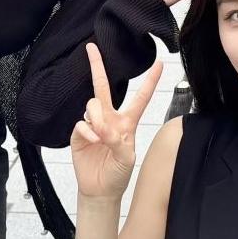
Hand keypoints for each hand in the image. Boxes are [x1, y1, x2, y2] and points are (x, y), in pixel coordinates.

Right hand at [71, 45, 162, 200]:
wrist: (100, 190)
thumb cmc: (118, 173)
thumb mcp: (127, 158)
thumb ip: (117, 140)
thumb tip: (103, 128)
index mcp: (127, 122)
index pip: (140, 98)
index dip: (150, 81)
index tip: (159, 63)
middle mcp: (109, 119)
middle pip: (103, 87)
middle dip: (97, 66)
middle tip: (91, 48)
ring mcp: (92, 125)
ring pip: (92, 105)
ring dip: (96, 117)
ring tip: (100, 135)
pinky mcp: (78, 134)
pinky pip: (80, 123)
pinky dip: (86, 132)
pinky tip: (92, 143)